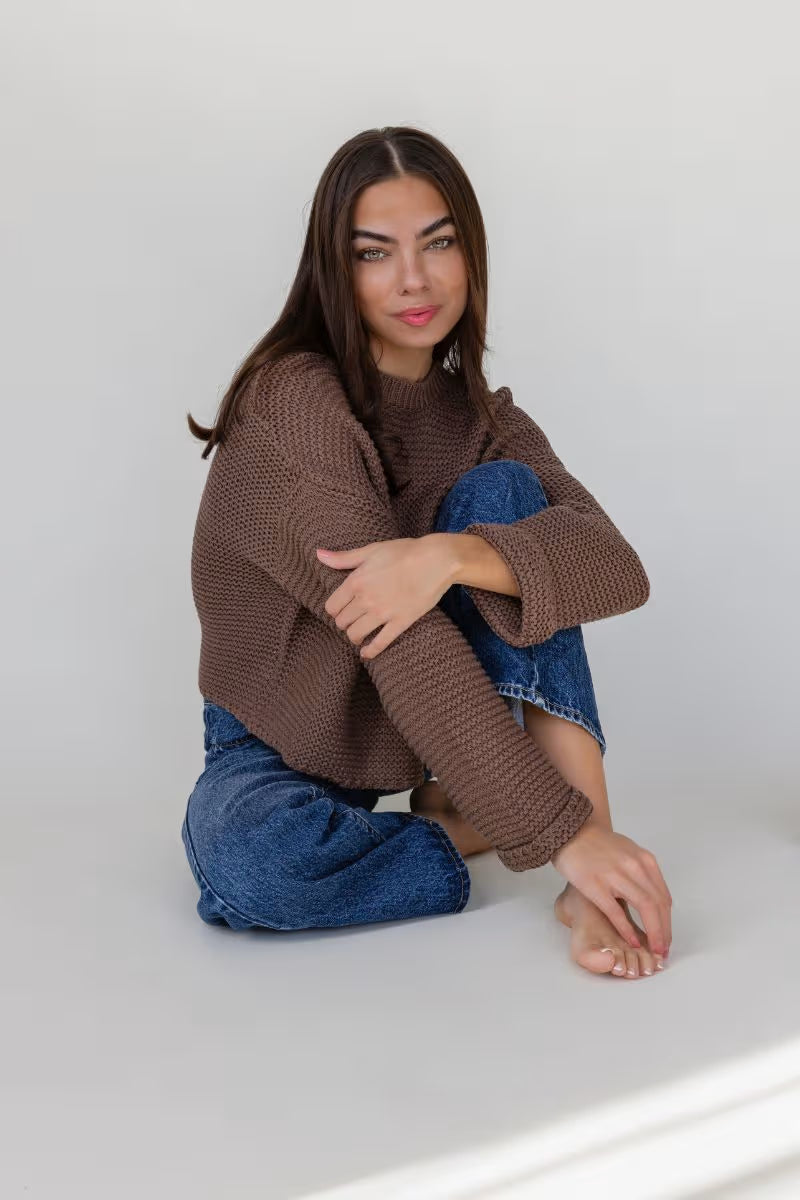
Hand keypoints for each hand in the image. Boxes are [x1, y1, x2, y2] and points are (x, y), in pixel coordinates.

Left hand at [317, 534, 455, 659]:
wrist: (436, 560)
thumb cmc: (404, 551)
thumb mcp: (371, 550)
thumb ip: (344, 558)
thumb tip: (319, 555)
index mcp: (356, 581)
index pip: (332, 606)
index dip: (334, 609)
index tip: (341, 608)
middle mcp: (365, 600)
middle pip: (342, 622)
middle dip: (344, 622)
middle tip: (351, 620)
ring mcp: (382, 613)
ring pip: (356, 634)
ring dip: (354, 636)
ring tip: (358, 634)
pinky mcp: (400, 622)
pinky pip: (380, 643)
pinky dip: (371, 651)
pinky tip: (366, 653)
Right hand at [550, 818, 672, 955]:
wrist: (572, 832)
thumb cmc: (599, 845)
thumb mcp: (629, 853)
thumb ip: (644, 874)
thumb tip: (658, 901)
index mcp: (644, 860)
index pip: (663, 897)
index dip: (668, 922)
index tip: (667, 938)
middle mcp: (634, 866)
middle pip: (658, 904)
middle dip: (664, 931)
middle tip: (663, 951)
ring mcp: (615, 875)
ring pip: (645, 907)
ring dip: (653, 932)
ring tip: (654, 950)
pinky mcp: (596, 884)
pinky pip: (617, 911)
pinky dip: (627, 929)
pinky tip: (632, 941)